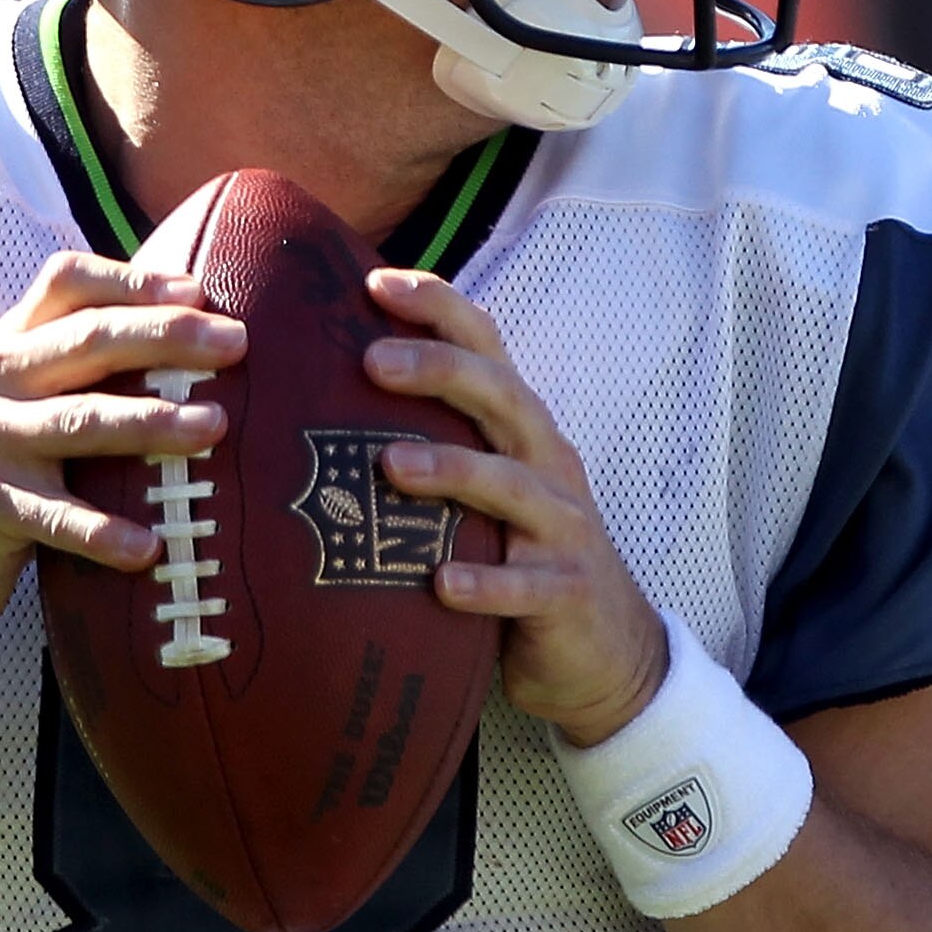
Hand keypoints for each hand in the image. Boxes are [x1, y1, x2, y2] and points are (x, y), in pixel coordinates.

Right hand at [0, 254, 243, 646]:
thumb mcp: (16, 412)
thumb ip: (73, 377)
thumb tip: (186, 351)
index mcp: (4, 349)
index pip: (64, 285)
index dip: (132, 280)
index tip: (198, 291)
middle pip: (85, 342)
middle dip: (164, 337)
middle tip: (234, 344)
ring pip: (78, 423)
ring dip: (151, 423)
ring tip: (213, 428)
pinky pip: (54, 519)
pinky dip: (103, 534)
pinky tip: (148, 548)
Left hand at [363, 266, 666, 748]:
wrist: (605, 650)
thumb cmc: (520, 554)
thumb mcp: (485, 490)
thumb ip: (434, 443)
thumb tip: (325, 400)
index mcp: (522, 432)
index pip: (486, 350)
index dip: (440, 309)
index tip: (376, 282)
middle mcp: (547, 465)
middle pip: (501, 398)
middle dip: (440, 371)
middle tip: (372, 361)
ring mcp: (563, 528)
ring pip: (511, 487)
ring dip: (453, 471)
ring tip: (391, 466)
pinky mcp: (567, 591)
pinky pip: (526, 585)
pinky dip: (486, 584)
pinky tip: (442, 584)